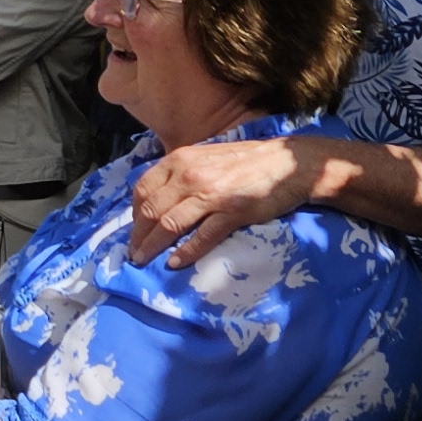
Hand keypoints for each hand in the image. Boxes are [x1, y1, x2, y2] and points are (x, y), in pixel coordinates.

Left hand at [126, 132, 314, 268]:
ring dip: (153, 246)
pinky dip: (185, 252)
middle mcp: (189, 176)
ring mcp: (210, 195)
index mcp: (180, 160)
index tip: (134, 229)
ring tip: (144, 260)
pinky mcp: (231, 213)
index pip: (143, 189)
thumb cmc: (246, 161)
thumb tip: (159, 196)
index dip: (133, 213)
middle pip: (151, 210)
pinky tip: (174, 263)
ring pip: (170, 224)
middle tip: (133, 252)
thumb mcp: (205, 157)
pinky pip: (202, 237)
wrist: (288, 164)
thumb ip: (182, 172)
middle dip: (138, 235)